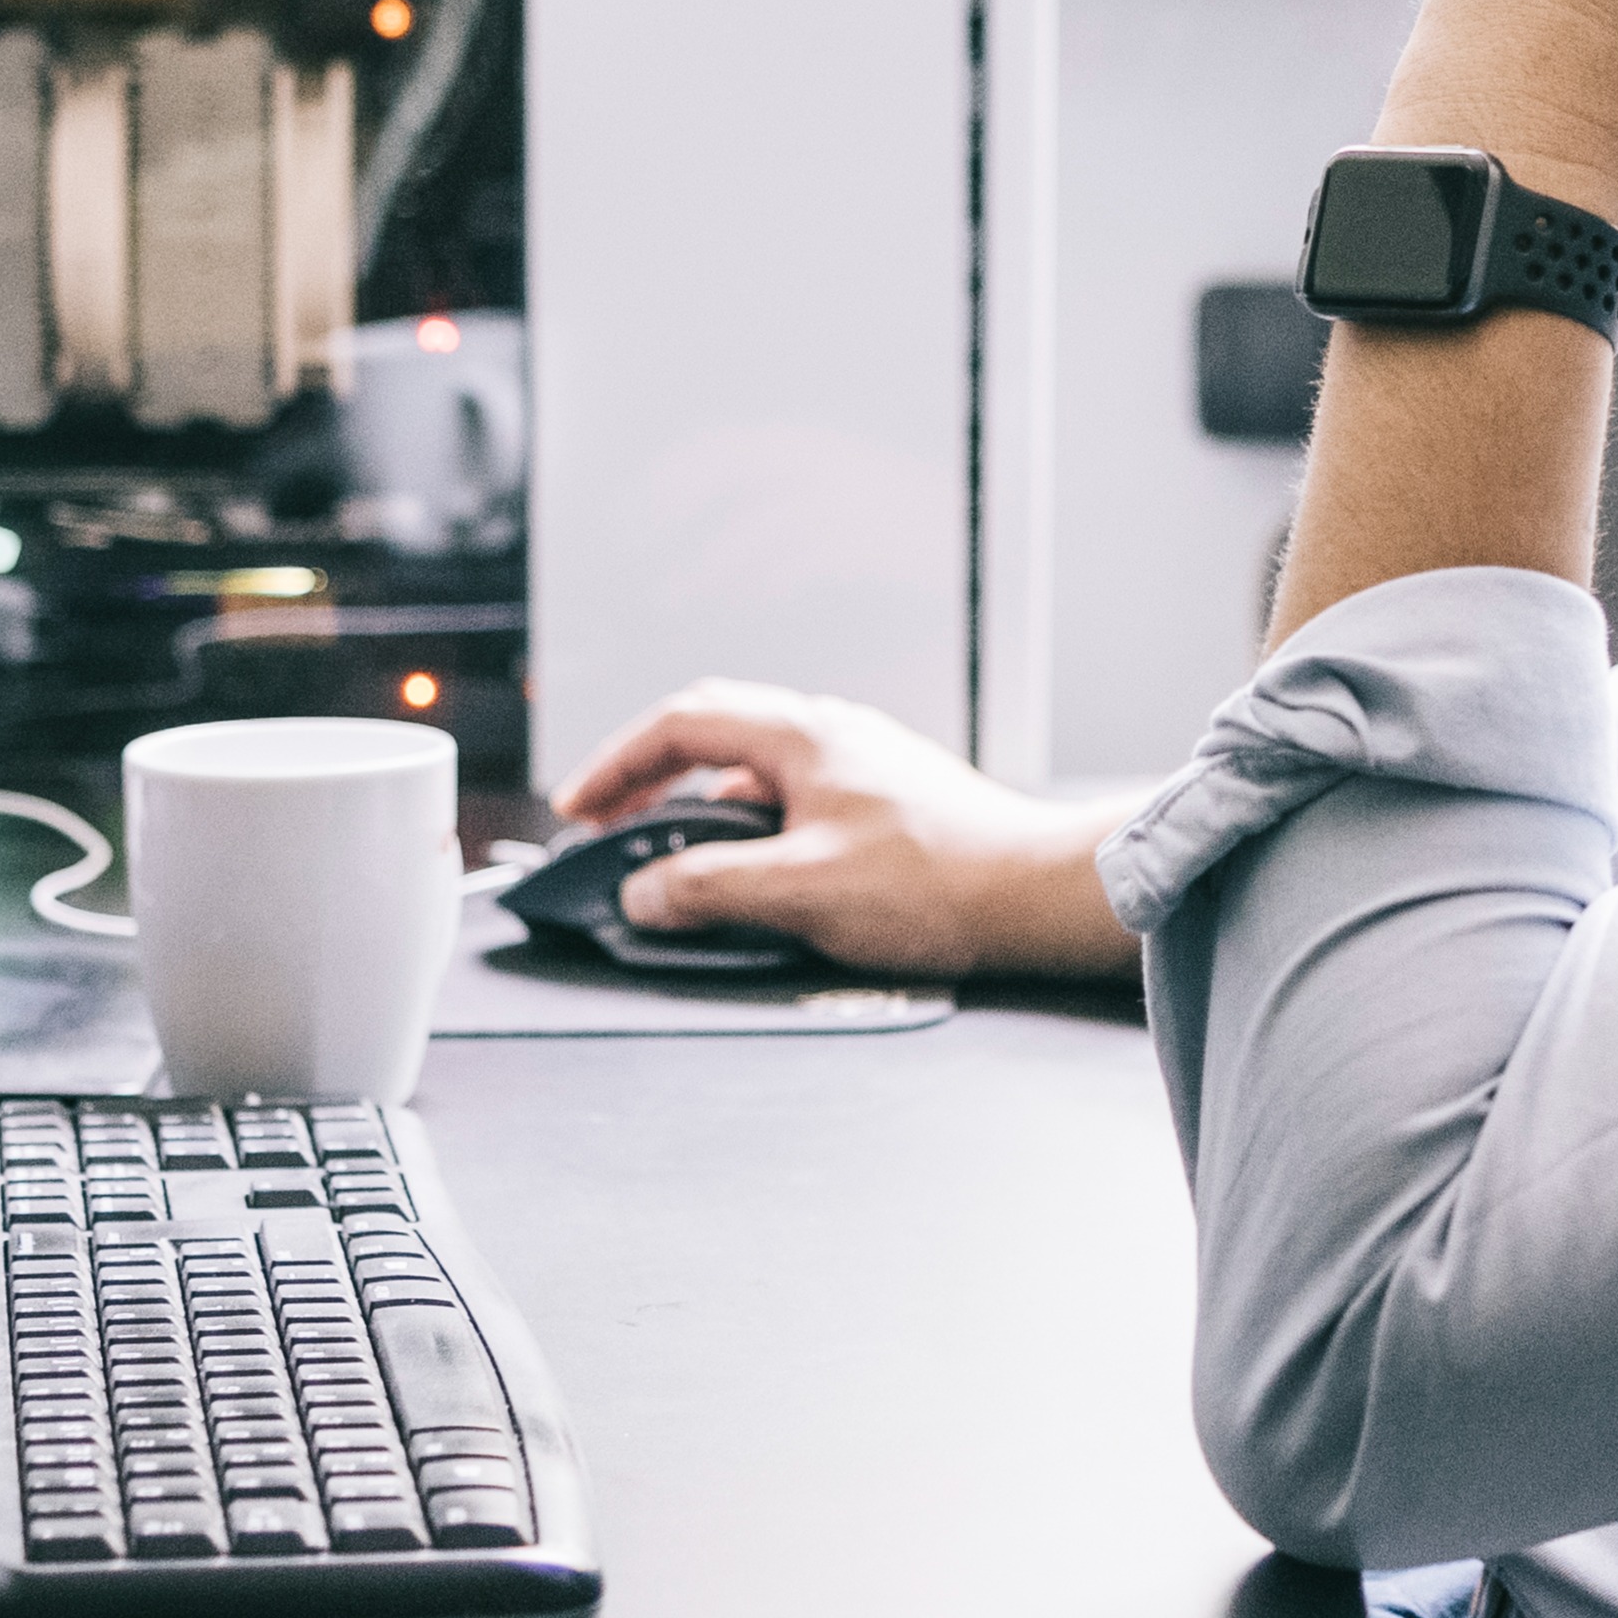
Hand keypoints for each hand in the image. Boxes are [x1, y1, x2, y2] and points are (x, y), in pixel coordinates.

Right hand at [539, 682, 1132, 981]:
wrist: (1037, 895)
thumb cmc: (939, 882)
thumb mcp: (801, 891)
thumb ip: (709, 889)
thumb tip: (644, 892)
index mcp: (804, 736)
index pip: (681, 722)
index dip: (617, 764)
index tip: (580, 809)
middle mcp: (831, 736)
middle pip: (713, 736)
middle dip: (649, 781)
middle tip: (609, 827)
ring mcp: (860, 766)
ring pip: (754, 775)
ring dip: (701, 813)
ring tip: (674, 865)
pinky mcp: (883, 803)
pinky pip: (791, 804)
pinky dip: (750, 833)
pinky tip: (752, 881)